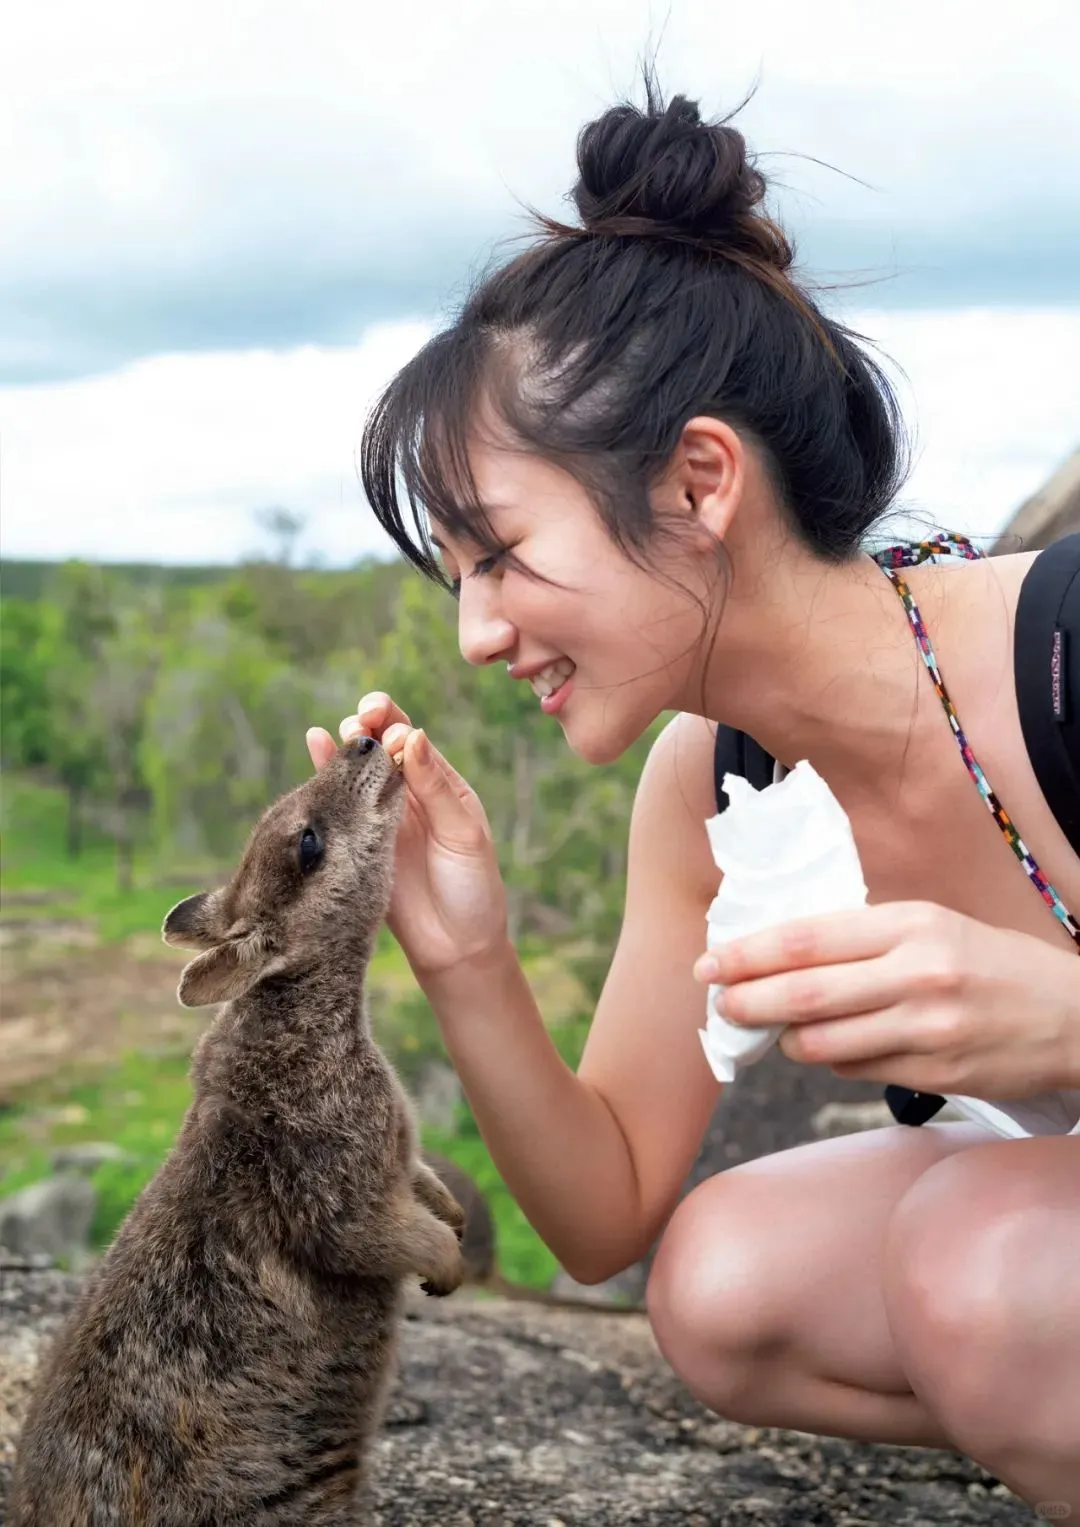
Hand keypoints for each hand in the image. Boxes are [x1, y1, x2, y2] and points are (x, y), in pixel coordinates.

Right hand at [306, 692, 507, 979]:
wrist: (454, 948)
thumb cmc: (472, 889)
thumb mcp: (464, 835)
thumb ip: (436, 787)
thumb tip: (413, 735)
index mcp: (441, 785)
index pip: (414, 739)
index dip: (398, 724)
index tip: (392, 730)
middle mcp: (408, 794)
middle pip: (381, 745)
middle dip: (369, 725)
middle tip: (361, 721)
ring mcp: (378, 816)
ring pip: (357, 768)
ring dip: (347, 744)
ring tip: (341, 732)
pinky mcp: (356, 839)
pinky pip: (338, 799)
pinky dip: (324, 768)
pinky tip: (314, 740)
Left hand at [693, 900, 1079, 1100]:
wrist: (1073, 1015)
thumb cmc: (989, 963)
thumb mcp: (932, 926)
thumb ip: (863, 939)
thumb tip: (780, 959)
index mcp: (909, 924)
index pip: (806, 938)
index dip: (748, 953)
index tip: (710, 963)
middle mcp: (916, 973)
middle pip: (804, 992)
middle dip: (748, 1001)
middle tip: (719, 1006)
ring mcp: (928, 1027)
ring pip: (825, 1041)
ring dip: (787, 1041)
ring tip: (776, 1033)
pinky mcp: (938, 1072)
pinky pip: (859, 1071)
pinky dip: (833, 1060)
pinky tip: (832, 1048)